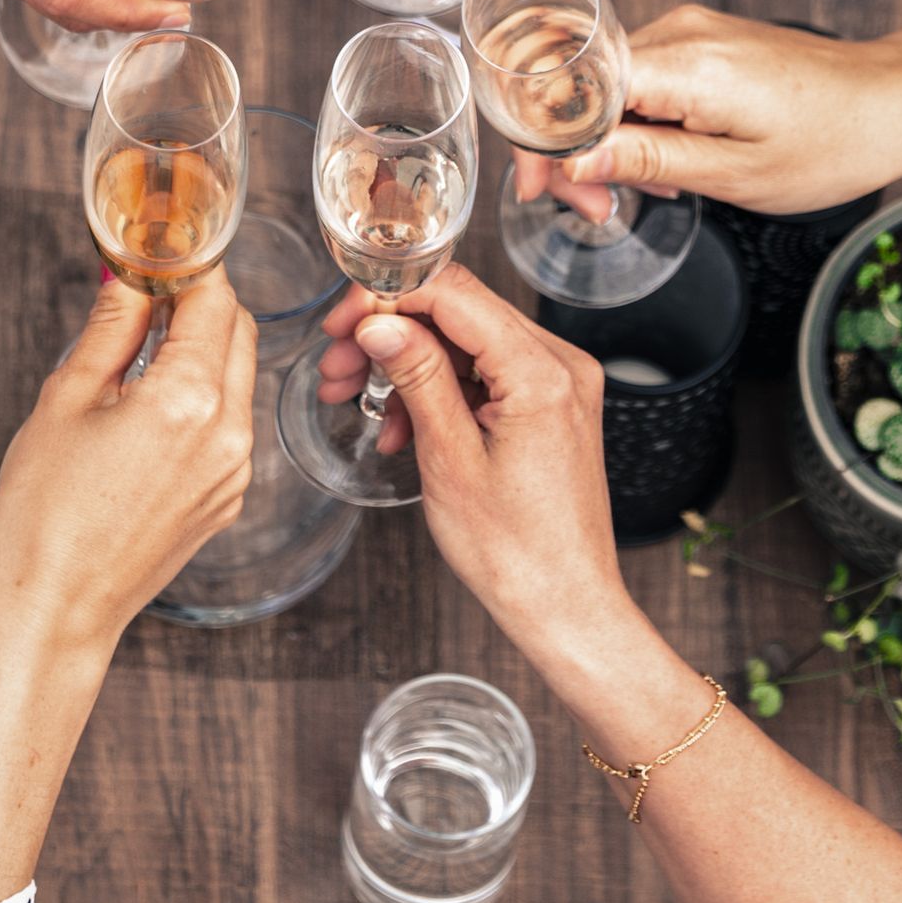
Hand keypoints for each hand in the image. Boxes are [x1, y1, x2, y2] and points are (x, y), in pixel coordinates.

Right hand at [0, 271, 256, 653]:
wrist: (54, 609)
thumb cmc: (43, 512)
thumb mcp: (65, 400)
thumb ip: (110, 330)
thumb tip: (130, 278)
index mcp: (188, 401)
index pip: (215, 302)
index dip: (191, 269)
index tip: (162, 254)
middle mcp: (228, 435)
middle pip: (239, 334)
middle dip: (202, 306)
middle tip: (149, 297)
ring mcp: (234, 472)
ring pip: (238, 379)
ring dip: (204, 352)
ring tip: (141, 353)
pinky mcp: (228, 499)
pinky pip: (230, 426)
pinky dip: (204, 400)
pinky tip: (150, 408)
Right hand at [319, 263, 628, 662]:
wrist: (565, 608)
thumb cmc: (515, 552)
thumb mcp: (449, 459)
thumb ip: (417, 377)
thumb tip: (379, 322)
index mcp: (542, 373)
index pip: (454, 294)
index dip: (388, 297)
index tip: (340, 321)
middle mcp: (561, 365)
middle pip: (458, 313)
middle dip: (389, 333)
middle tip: (335, 366)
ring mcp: (559, 384)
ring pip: (466, 343)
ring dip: (406, 364)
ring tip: (353, 398)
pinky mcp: (550, 406)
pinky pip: (484, 375)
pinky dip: (438, 390)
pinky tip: (398, 427)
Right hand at [555, 6, 901, 213]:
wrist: (895, 101)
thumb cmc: (836, 141)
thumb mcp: (736, 176)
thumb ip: (648, 162)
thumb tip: (574, 162)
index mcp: (686, 64)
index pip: (571, 87)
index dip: (545, 142)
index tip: (545, 190)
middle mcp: (679, 31)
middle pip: (578, 84)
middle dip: (570, 151)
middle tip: (593, 210)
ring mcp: (690, 30)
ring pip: (604, 83)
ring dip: (601, 140)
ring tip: (633, 194)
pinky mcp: (701, 39)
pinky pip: (639, 77)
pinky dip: (633, 122)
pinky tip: (659, 163)